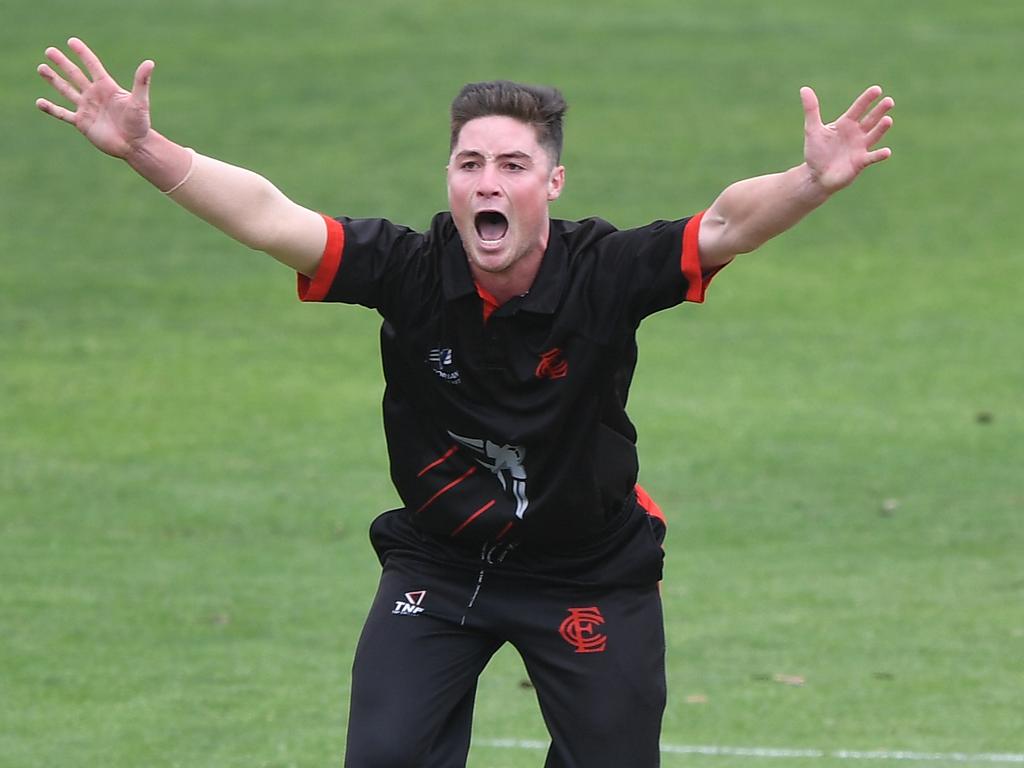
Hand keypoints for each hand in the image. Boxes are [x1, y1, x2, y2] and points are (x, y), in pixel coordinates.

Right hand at [36, 38, 154, 158]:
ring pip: (66, 90)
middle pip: (75, 75)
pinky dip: (51, 109)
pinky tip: (39, 102)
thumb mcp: (140, 101)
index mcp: (107, 87)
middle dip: (62, 63)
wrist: (134, 146)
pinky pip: (63, 114)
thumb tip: (150, 63)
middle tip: (49, 51)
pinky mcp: (82, 123)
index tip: (71, 41)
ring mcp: (87, 108)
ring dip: (54, 79)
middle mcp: (95, 95)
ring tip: (41, 68)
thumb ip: (141, 82)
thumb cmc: (140, 124)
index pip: (92, 65)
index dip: (82, 53)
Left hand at [801, 85, 893, 193]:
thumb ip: (811, 110)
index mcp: (846, 124)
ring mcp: (860, 147)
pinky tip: (887, 152)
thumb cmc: (816, 152)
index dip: (867, 99)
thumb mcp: (812, 129)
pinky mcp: (860, 162)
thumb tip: (804, 88)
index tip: (877, 89)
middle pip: (871, 119)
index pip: (858, 108)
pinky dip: (879, 155)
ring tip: (888, 120)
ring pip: (874, 135)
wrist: (815, 175)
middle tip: (889, 101)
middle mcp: (856, 133)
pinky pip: (871, 157)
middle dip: (879, 111)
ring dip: (881, 128)